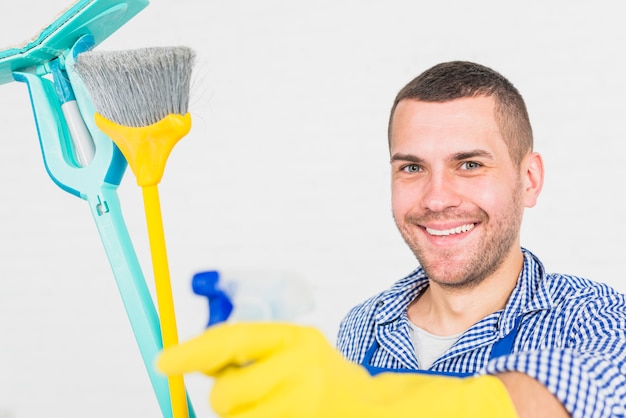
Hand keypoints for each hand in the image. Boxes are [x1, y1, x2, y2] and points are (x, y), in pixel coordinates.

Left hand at [157, 322, 516, 417]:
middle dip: (225, 399)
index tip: (162, 361)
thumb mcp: (289, 352)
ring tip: (273, 408)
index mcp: (295, 339)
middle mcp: (302, 368)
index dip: (192, 351)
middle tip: (249, 395)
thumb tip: (187, 362)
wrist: (373, 408)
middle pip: (227, 394)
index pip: (233, 339)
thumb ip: (245, 355)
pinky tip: (279, 416)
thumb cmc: (320, 379)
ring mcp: (305, 404)